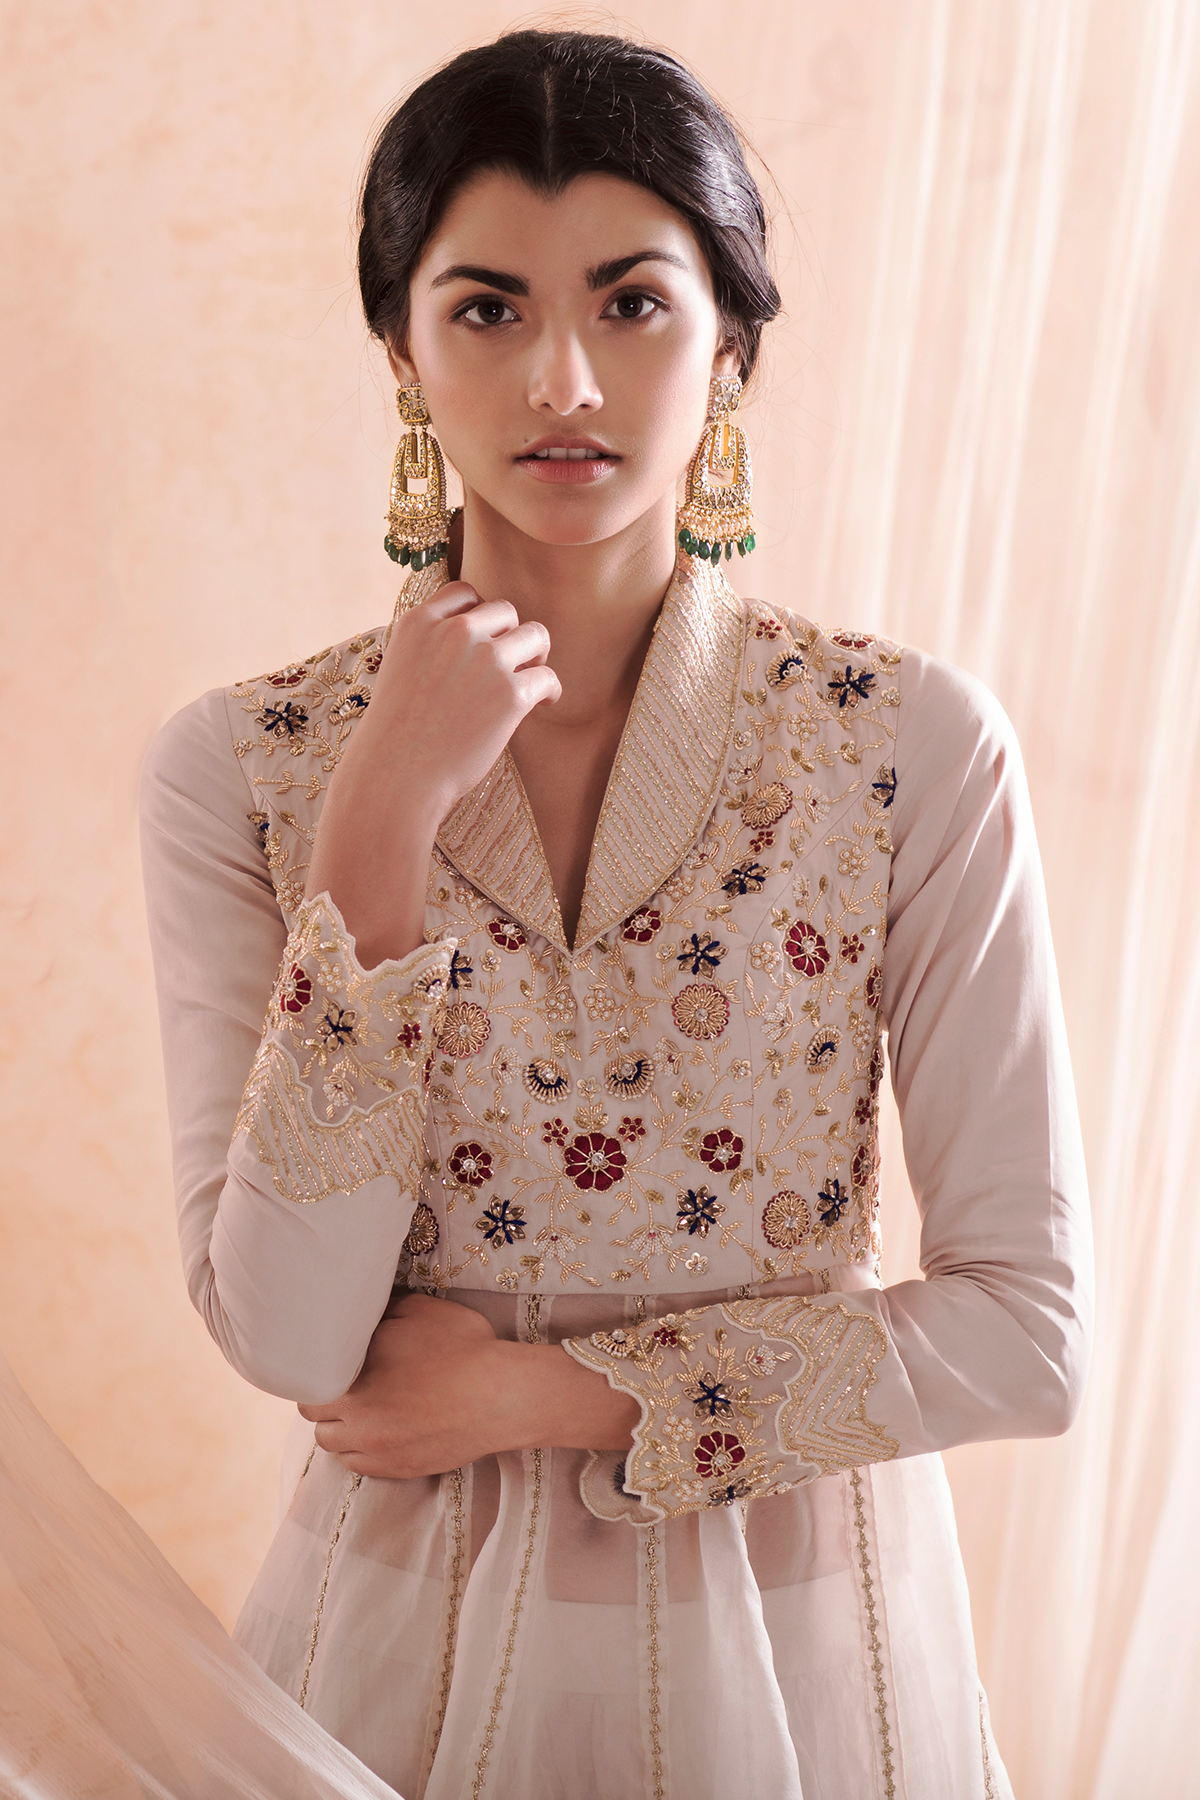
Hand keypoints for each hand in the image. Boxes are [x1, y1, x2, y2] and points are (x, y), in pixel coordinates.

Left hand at [298, 1293, 638, 1478]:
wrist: (500, 1394)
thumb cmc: (460, 1348)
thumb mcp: (415, 1311)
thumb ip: (378, 1314)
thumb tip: (362, 1313)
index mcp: (351, 1387)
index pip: (308, 1390)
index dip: (317, 1375)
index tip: (330, 1364)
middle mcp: (356, 1427)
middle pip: (317, 1422)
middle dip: (327, 1403)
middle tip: (347, 1384)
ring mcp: (380, 1453)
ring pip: (336, 1448)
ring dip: (342, 1429)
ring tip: (363, 1408)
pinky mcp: (402, 1470)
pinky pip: (363, 1466)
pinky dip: (364, 1449)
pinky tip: (382, 1429)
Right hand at [339, 582, 560, 825]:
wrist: (396, 776)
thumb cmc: (395, 736)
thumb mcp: (398, 671)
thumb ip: (429, 648)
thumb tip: (474, 642)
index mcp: (418, 623)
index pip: (464, 593)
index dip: (481, 613)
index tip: (486, 636)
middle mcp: (454, 632)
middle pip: (505, 611)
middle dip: (512, 635)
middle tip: (513, 662)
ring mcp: (485, 660)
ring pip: (535, 635)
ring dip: (537, 655)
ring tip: (532, 678)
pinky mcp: (511, 694)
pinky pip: (547, 677)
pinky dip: (550, 690)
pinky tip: (543, 703)